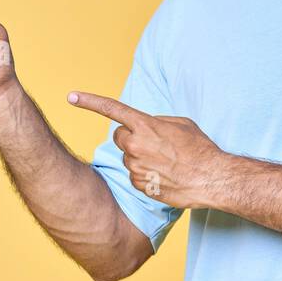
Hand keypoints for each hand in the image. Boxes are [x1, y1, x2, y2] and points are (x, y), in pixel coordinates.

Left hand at [66, 91, 229, 209]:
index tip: (71, 96)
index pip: (112, 109)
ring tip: (165, 162)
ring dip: (140, 157)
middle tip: (154, 144)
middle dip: (131, 137)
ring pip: (128, 157)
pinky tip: (163, 175)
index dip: (89, 101)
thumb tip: (145, 126)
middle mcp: (135, 145)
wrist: (210, 178)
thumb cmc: (200, 149)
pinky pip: (133, 174)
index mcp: (145, 125)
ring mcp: (135, 166)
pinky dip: (145, 174)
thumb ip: (157, 122)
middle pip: (119, 136)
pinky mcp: (137, 184)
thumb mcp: (181, 124)